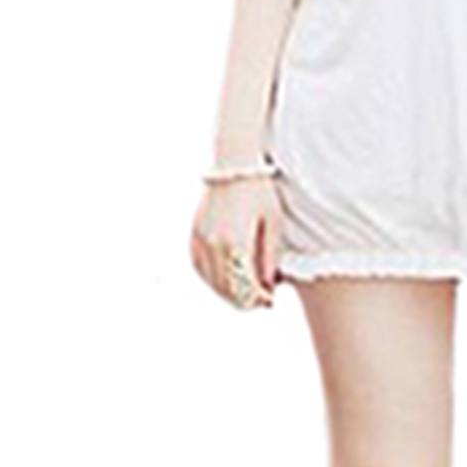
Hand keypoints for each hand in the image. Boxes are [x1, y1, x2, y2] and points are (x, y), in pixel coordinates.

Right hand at [190, 174, 282, 309]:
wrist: (233, 165)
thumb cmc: (259, 190)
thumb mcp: (273, 222)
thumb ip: (269, 257)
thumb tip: (268, 287)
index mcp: (235, 242)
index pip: (245, 287)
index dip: (259, 299)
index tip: (271, 301)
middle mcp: (213, 244)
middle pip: (227, 289)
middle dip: (246, 299)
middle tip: (263, 301)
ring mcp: (199, 240)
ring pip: (211, 282)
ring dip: (229, 291)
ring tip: (248, 290)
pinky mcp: (193, 235)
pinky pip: (199, 268)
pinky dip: (213, 278)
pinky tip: (228, 278)